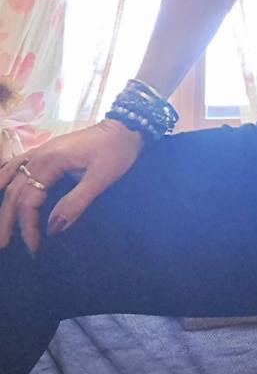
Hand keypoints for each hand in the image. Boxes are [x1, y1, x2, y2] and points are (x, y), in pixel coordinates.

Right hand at [0, 119, 143, 254]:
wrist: (126, 127)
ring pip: (12, 179)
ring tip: (1, 226)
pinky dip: (5, 176)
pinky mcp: (47, 151)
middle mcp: (40, 155)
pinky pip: (17, 164)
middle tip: (5, 245)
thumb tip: (52, 228)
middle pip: (15, 192)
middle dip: (8, 220)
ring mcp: (41, 151)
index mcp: (50, 161)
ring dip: (3, 203)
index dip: (28, 225)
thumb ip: (76, 203)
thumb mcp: (101, 178)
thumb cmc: (117, 152)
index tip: (35, 246)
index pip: (29, 200)